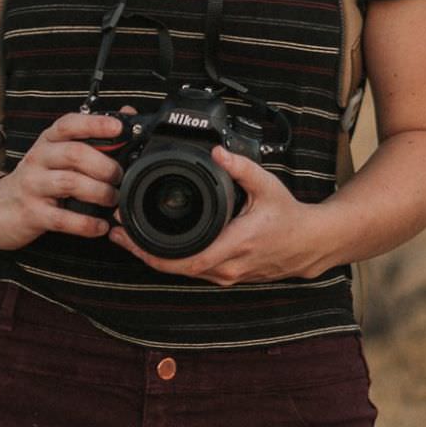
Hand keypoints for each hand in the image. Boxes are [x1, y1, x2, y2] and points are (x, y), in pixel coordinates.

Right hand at [0, 111, 124, 252]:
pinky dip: (85, 223)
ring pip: (69, 183)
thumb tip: (127, 114)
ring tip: (112, 199)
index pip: (69, 124)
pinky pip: (62, 218)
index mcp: (48, 140)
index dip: (95, 123)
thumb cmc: (37, 177)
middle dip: (103, 165)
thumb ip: (90, 136)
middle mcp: (39, 158)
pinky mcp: (32, 214)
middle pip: (74, 153)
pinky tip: (100, 226)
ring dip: (98, 192)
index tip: (119, 127)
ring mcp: (33, 186)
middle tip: (119, 176)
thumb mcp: (57, 152)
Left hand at [108, 147, 333, 285]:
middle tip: (118, 232)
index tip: (131, 236)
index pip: (186, 260)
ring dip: (155, 257)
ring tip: (129, 237)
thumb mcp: (266, 185)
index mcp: (235, 245)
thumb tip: (218, 150)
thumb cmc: (288, 215)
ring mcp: (227, 275)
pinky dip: (172, 260)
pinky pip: (193, 271)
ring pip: (183, 273)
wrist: (308, 243)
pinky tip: (156, 246)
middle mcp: (228, 267)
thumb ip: (241, 167)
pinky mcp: (227, 276)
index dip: (153, 253)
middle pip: (176, 269)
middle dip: (143, 252)